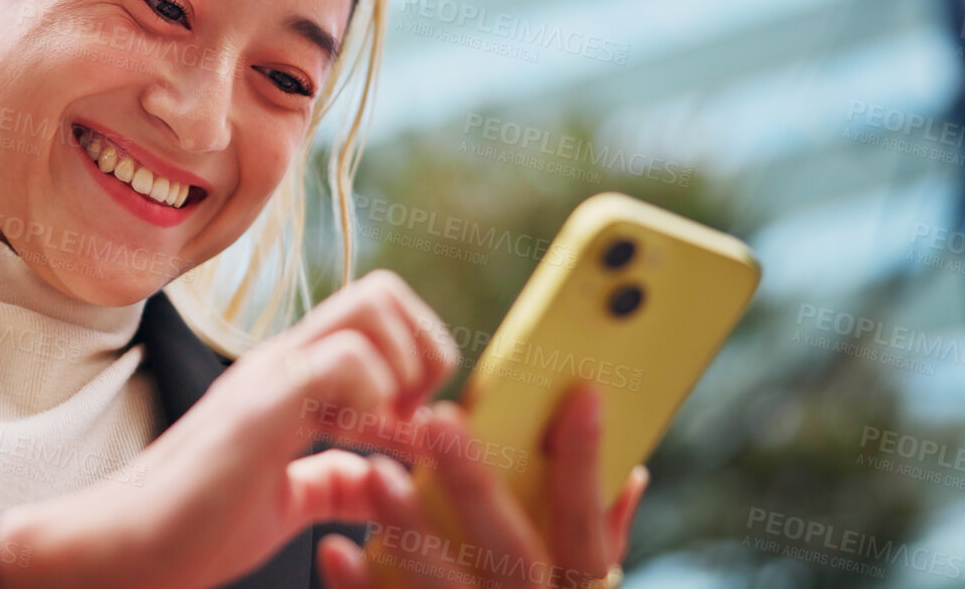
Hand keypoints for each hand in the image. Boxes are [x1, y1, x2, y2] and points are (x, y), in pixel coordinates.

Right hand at [0, 269, 458, 588]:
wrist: (125, 550)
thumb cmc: (193, 528)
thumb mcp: (288, 502)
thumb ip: (333, 480)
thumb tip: (380, 478)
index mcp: (293, 379)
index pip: (379, 314)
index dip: (418, 362)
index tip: (410, 432)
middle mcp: (284, 362)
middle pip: (383, 291)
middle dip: (423, 353)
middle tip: (406, 422)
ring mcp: (270, 377)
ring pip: (371, 308)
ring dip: (399, 370)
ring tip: (378, 431)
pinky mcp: (259, 408)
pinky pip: (343, 362)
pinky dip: (370, 399)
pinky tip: (348, 442)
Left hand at [316, 384, 648, 587]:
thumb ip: (599, 539)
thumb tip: (629, 473)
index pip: (590, 531)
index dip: (587, 466)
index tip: (580, 394)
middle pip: (512, 556)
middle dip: (476, 487)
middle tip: (439, 420)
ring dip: (410, 531)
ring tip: (374, 474)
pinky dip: (362, 588)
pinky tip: (335, 548)